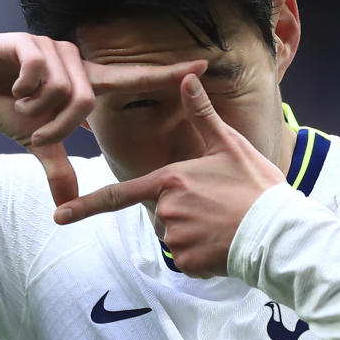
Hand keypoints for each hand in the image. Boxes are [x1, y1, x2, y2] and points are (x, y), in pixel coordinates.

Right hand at [0, 33, 207, 205]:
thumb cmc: (10, 108)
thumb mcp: (36, 142)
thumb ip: (56, 166)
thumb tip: (65, 205)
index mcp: (86, 83)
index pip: (134, 77)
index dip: (167, 74)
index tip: (202, 68)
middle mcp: (77, 62)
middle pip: (86, 101)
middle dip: (59, 127)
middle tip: (38, 136)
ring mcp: (54, 50)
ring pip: (62, 89)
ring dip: (37, 111)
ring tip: (21, 108)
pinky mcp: (29, 43)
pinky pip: (39, 71)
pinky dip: (24, 89)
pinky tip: (13, 89)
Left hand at [53, 74, 286, 276]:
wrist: (280, 230)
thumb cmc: (256, 185)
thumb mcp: (229, 144)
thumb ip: (202, 114)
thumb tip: (187, 76)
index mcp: (170, 180)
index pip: (119, 194)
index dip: (85, 207)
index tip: (59, 216)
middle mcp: (166, 209)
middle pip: (160, 213)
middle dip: (181, 212)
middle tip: (217, 207)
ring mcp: (176, 238)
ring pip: (174, 236)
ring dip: (193, 233)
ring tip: (223, 224)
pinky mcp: (189, 263)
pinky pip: (188, 259)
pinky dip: (202, 255)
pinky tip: (224, 243)